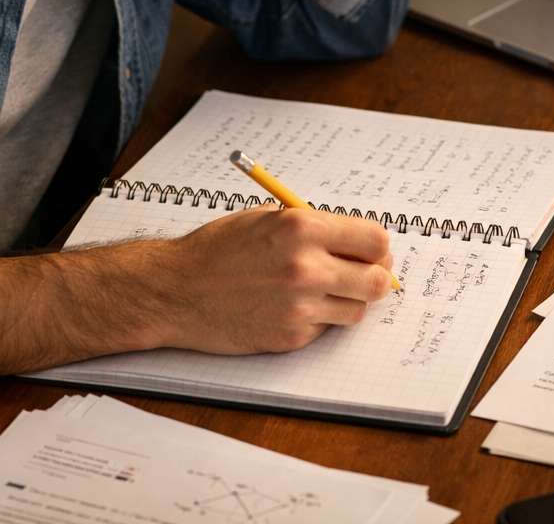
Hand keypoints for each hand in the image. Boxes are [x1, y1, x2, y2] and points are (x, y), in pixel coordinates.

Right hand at [0, 206, 394, 392]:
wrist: (174, 290)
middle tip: (365, 272)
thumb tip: (353, 236)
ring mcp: (300, 307)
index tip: (375, 248)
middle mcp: (307, 267)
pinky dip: (319, 319)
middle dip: (376, 276)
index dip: (379, 244)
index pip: (375, 239)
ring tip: (324, 288)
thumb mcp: (266, 216)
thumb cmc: (217, 248)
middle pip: (377, 280)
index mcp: (302, 228)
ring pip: (357, 309)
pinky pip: (326, 329)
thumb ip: (312, 224)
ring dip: (349, 299)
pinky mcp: (290, 337)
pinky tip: (295, 305)